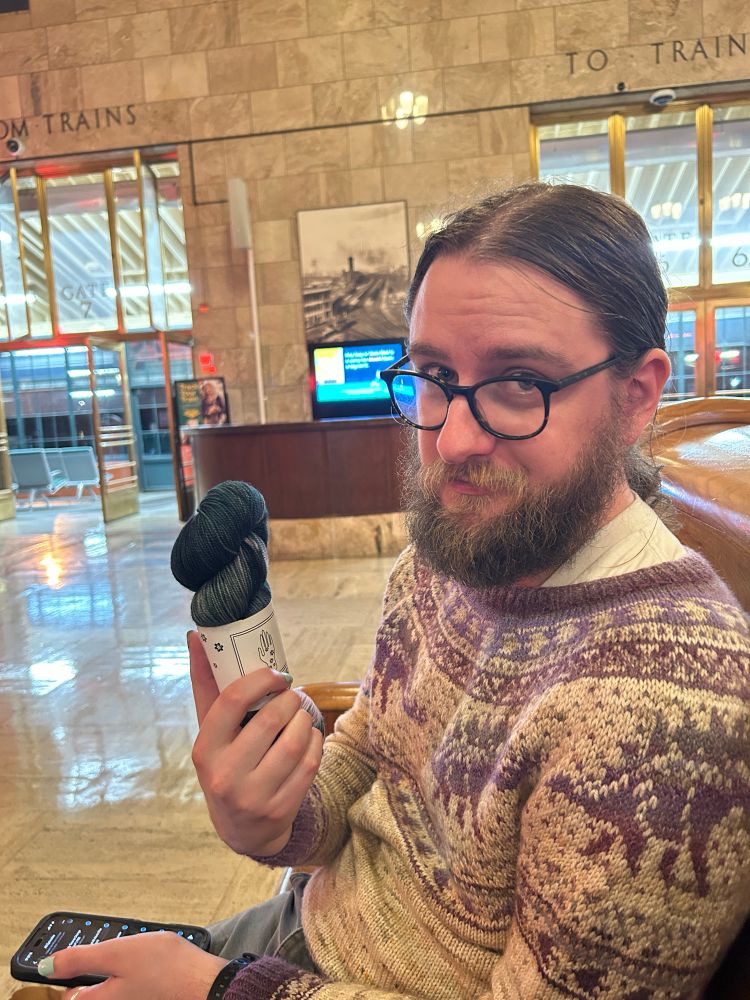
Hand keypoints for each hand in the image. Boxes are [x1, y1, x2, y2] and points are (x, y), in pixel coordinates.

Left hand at [44, 932, 226, 999]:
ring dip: (118, 968)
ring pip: (112, 985)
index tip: (77, 955)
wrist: (205, 982)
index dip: (69, 970)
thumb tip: (46, 966)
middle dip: (98, 967)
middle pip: (91, 989)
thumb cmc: (167, 968)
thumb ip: (79, 960)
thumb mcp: (118, 953)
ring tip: (138, 952)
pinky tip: (150, 961)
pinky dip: (134, 973)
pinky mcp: (146, 998)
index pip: (68, 994)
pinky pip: (129, 986)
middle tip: (118, 948)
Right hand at [189, 631, 323, 855]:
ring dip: (304, 719)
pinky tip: (307, 735)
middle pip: (270, 719)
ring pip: (294, 741)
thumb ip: (205, 684)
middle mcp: (225, 775)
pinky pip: (310, 763)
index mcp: (204, 750)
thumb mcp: (210, 730)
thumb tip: (196, 635)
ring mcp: (254, 796)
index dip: (260, 679)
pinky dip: (315, 741)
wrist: (242, 828)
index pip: (232, 701)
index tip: (277, 674)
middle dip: (289, 699)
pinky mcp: (281, 808)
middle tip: (291, 695)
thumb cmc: (225, 763)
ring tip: (299, 713)